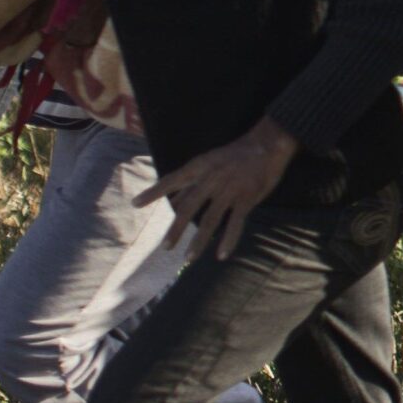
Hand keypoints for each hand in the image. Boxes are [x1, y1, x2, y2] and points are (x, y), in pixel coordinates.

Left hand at [141, 117, 298, 261]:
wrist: (268, 144)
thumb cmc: (236, 154)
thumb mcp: (209, 162)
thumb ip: (191, 182)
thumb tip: (172, 200)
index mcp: (200, 167)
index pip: (172, 180)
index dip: (154, 192)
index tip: (135, 204)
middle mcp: (211, 179)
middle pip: (189, 207)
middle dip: (176, 229)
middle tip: (166, 247)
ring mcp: (229, 190)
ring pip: (210, 219)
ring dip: (199, 241)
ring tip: (188, 258)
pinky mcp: (247, 198)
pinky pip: (236, 222)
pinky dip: (229, 239)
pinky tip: (222, 254)